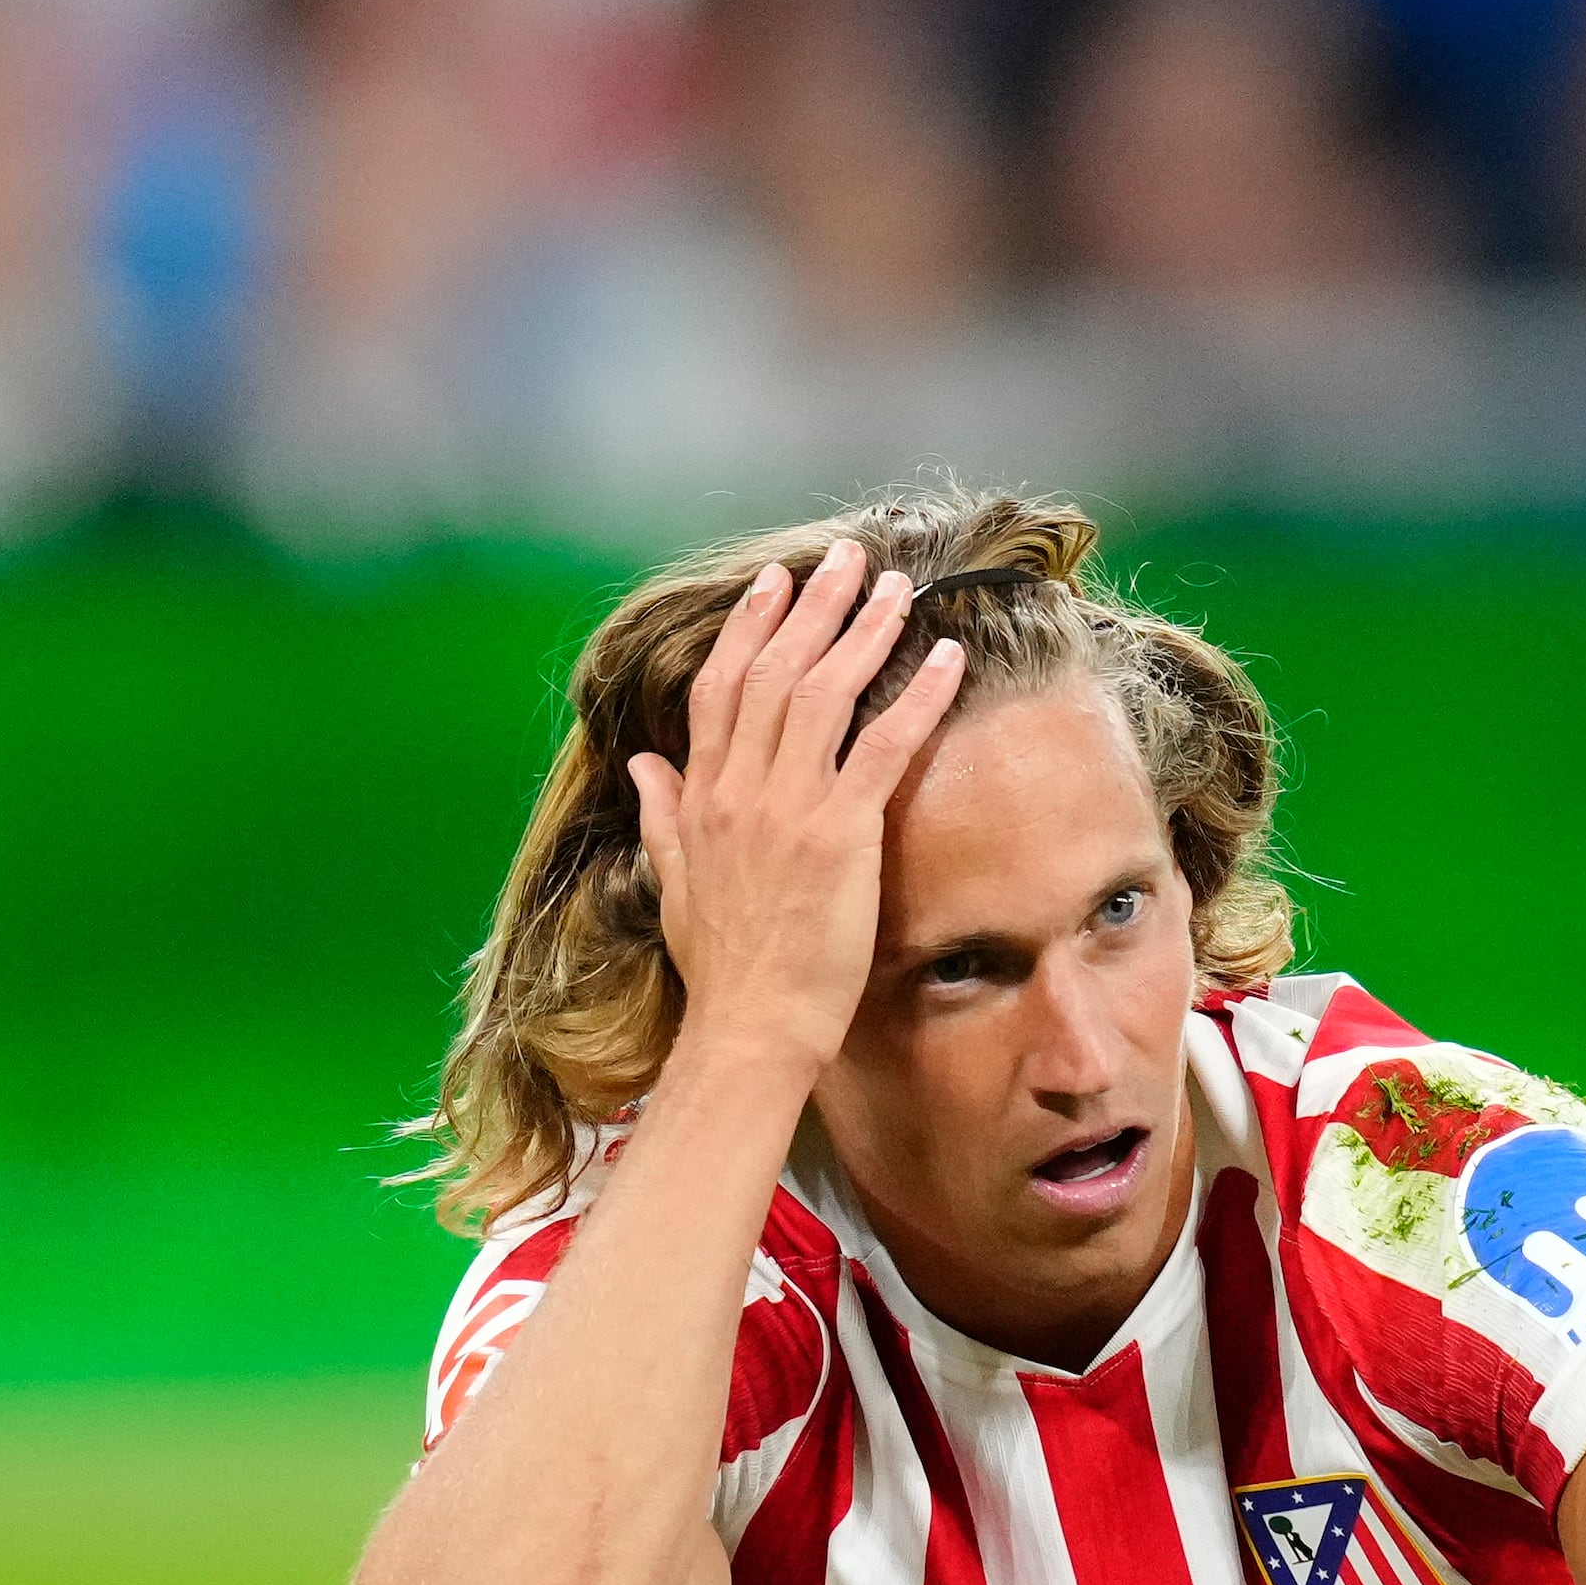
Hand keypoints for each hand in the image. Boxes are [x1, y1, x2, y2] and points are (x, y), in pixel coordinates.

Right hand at [625, 539, 966, 1080]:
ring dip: (864, 632)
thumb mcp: (676, 880)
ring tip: (898, 588)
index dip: (751, 628)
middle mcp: (741, 788)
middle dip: (814, 607)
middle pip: (776, 671)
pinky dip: (916, 696)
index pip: (723, 687)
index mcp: (703, 795)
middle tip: (849, 559)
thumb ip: (662, 814)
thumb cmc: (722, 966)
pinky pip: (883, 747)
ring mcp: (789, 807)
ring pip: (825, 694)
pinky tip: (945, 658)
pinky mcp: (840, 835)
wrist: (750, 1025)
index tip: (776, 583)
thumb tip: (640, 762)